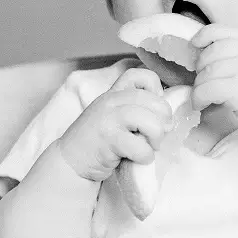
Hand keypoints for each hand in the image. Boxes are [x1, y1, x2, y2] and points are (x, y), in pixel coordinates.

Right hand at [58, 68, 172, 180]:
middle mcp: (111, 100)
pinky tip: (136, 159)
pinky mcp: (108, 139)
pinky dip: (145, 157)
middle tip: (157, 135)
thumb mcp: (113, 117)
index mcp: (114, 92)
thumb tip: (168, 117)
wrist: (69, 162)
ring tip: (148, 147)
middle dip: (164, 121)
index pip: (143, 75)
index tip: (154, 111)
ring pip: (151, 123)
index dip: (157, 91)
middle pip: (154, 101)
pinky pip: (141, 147)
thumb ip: (135, 109)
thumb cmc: (98, 142)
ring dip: (156, 139)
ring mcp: (108, 118)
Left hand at [190, 25, 237, 138]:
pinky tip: (201, 105)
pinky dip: (198, 97)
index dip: (204, 35)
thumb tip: (211, 61)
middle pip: (212, 51)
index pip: (224, 31)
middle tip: (201, 80)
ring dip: (199, 85)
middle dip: (200, 65)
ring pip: (207, 72)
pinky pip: (207, 89)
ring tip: (201, 96)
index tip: (195, 44)